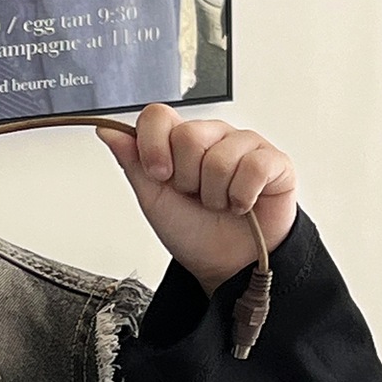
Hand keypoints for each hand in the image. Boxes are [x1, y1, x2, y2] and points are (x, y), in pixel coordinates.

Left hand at [97, 103, 297, 296]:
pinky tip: (242, 205)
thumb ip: (132, 162)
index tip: (159, 174)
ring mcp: (245, 145)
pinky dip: (242, 197)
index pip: (158, 115)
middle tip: (195, 195)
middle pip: (188, 134)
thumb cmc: (193, 231)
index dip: (154, 145)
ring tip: (220, 203)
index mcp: (181, 141)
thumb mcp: (153, 199)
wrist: (226, 265)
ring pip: (220, 156)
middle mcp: (213, 136)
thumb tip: (107, 130)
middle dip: (186, 178)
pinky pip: (253, 167)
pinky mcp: (274, 161)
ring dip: (214, 194)